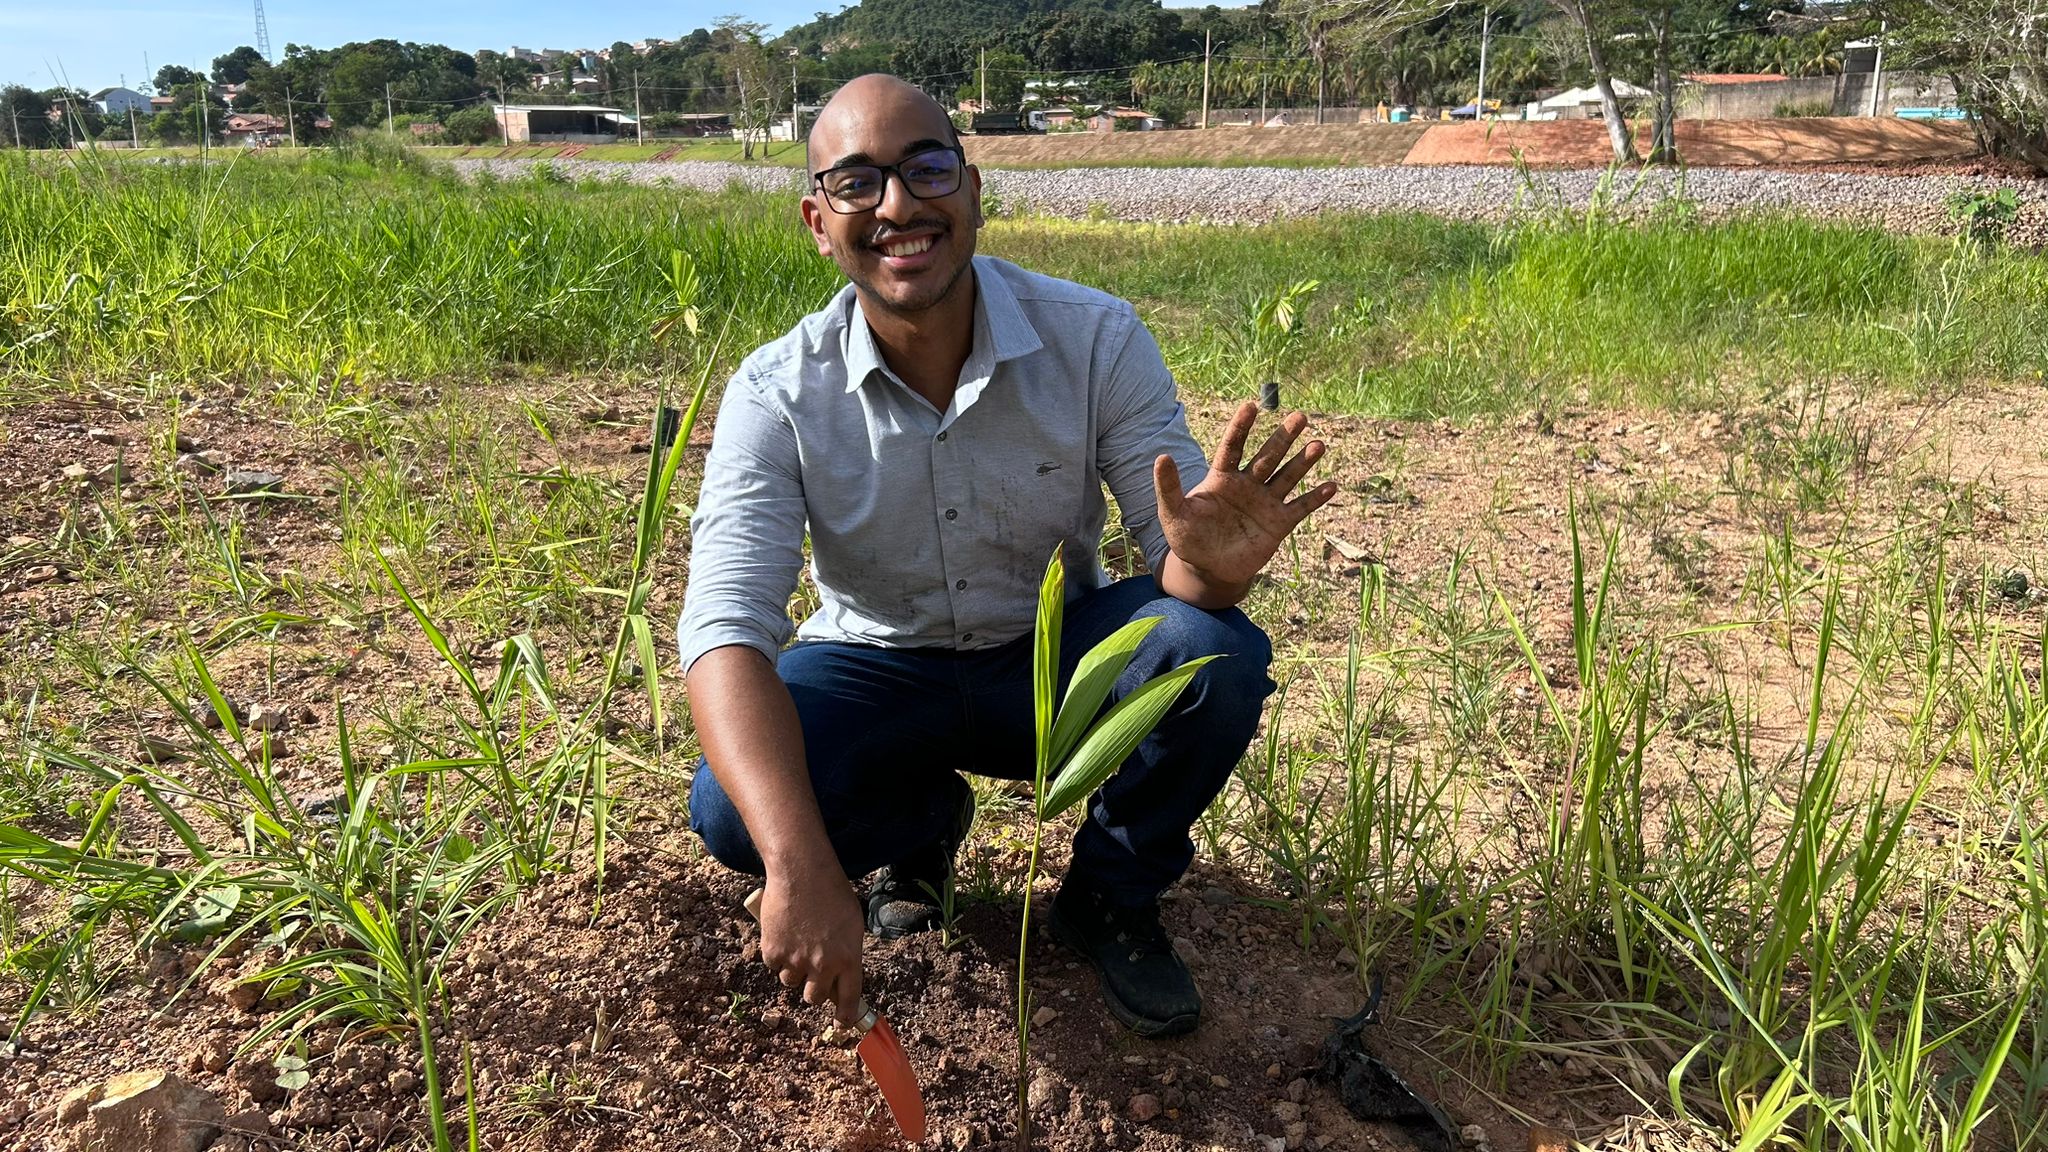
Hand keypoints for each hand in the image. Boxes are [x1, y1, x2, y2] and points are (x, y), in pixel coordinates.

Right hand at [758, 861, 866, 1027]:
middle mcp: (823, 966)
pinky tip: (783, 932)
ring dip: (793, 969)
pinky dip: (776, 953)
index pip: (849, 999)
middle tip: (812, 971)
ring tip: (797, 940)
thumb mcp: (851, 924)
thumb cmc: (832, 892)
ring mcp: (796, 961)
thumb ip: (846, 953)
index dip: (845, 1016)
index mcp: (848, 959)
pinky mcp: (773, 952)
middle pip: (814, 997)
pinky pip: (773, 965)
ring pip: (791, 982)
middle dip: (813, 989)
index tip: (842, 1024)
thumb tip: (839, 975)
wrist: (801, 872)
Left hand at [1155, 401, 1337, 587]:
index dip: (1241, 427)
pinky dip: (1315, 499)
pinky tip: (1331, 486)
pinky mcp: (1278, 524)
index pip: (1233, 446)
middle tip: (1300, 417)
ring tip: (1318, 445)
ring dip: (1303, 462)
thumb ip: (1169, 487)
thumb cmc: (1188, 538)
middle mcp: (1247, 485)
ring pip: (1287, 477)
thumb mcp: (1173, 513)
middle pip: (1268, 456)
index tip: (1251, 406)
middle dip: (1283, 437)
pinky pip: (1300, 508)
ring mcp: (1265, 503)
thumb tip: (1161, 457)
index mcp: (1222, 478)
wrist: (1208, 569)